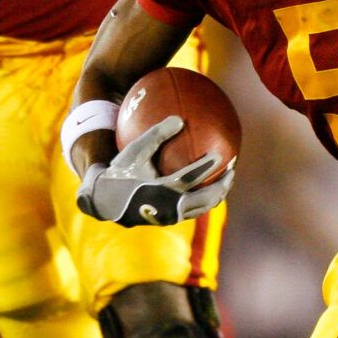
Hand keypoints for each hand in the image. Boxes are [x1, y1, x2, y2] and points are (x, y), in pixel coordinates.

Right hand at [75, 116, 234, 226]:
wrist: (105, 201)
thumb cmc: (120, 172)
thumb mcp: (134, 151)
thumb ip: (156, 134)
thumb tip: (179, 119)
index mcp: (160, 191)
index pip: (190, 178)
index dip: (208, 166)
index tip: (223, 154)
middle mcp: (170, 207)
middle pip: (207, 199)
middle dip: (223, 184)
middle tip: (232, 168)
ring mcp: (172, 216)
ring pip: (204, 207)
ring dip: (218, 193)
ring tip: (227, 177)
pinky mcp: (172, 219)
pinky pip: (196, 208)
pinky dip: (206, 197)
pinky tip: (210, 183)